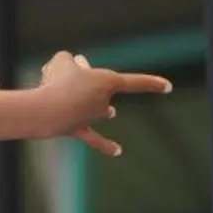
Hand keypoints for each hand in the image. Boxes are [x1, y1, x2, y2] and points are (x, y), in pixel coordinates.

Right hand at [38, 52, 172, 155]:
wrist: (44, 109)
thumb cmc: (55, 81)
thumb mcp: (61, 60)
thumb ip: (69, 60)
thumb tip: (72, 66)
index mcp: (108, 82)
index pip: (136, 83)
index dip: (152, 84)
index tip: (168, 87)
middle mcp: (104, 102)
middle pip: (102, 91)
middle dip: (85, 82)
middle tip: (66, 77)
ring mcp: (93, 118)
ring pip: (98, 110)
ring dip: (90, 103)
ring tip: (70, 93)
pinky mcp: (79, 131)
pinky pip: (96, 139)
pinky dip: (106, 145)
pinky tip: (118, 152)